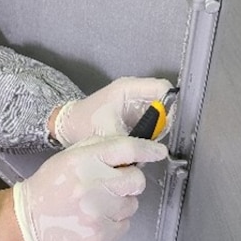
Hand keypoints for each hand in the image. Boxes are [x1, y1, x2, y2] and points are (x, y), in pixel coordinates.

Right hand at [12, 136, 167, 240]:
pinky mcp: (99, 233)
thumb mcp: (71, 156)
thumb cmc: (53, 183)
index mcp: (85, 160)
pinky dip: (114, 221)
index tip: (158, 152)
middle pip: (136, 180)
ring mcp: (97, 211)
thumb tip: (135, 151)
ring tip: (97, 203)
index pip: (126, 149)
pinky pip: (124, 225)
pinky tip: (95, 217)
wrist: (30, 216)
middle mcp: (92, 184)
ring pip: (132, 205)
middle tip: (113, 184)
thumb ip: (101, 149)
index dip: (147, 150)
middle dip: (130, 181)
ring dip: (120, 203)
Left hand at [52, 77, 173, 146]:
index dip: (172, 105)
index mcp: (128, 88)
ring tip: (150, 141)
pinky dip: (152, 132)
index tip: (171, 123)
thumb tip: (147, 151)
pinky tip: (145, 142)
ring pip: (161, 113)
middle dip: (166, 120)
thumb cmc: (82, 123)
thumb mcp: (107, 133)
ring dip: (159, 128)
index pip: (163, 88)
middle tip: (160, 137)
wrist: (68, 126)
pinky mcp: (135, 113)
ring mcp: (136, 102)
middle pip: (165, 101)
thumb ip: (129, 141)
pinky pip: (153, 121)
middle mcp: (135, 92)